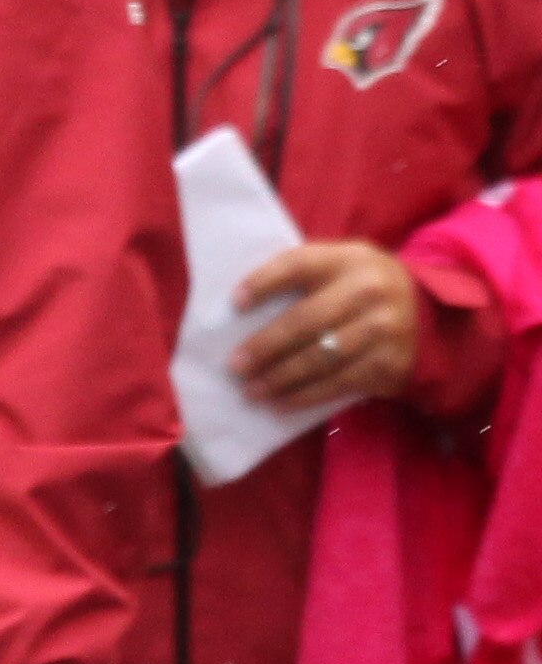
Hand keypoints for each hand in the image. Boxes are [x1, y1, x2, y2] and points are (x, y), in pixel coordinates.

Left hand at [230, 239, 420, 412]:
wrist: (426, 314)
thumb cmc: (361, 290)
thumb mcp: (341, 266)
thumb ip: (303, 275)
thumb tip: (243, 307)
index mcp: (348, 259)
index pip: (298, 265)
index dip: (264, 283)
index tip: (236, 304)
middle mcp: (369, 291)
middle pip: (305, 321)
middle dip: (265, 347)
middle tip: (236, 366)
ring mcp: (382, 329)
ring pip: (319, 359)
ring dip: (279, 379)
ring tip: (251, 391)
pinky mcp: (388, 364)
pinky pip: (337, 384)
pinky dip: (304, 397)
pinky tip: (280, 404)